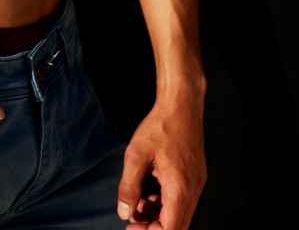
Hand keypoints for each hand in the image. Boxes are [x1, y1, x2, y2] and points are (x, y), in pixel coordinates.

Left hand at [117, 99, 205, 229]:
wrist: (182, 104)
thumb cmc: (161, 125)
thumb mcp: (136, 154)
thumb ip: (129, 186)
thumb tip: (124, 213)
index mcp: (180, 188)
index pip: (170, 229)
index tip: (131, 227)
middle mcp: (192, 190)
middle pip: (176, 225)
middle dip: (154, 227)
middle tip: (133, 220)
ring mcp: (196, 184)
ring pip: (180, 215)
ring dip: (159, 216)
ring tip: (138, 205)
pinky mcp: (195, 177)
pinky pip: (182, 201)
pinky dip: (165, 204)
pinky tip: (149, 194)